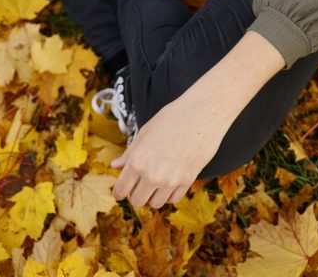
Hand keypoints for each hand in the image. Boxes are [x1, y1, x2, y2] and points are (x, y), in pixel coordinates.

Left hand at [111, 92, 227, 208]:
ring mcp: (170, 180)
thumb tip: (115, 166)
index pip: (121, 191)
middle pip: (137, 201)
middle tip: (141, 182)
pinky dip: (169, 193)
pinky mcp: (187, 181)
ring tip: (157, 180)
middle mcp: (152, 175)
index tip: (122, 190)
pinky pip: (173, 199)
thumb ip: (130, 152)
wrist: (202, 113)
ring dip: (153, 195)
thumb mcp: (145, 132)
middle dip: (136, 193)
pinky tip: (170, 179)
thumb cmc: (172, 118)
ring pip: (155, 204)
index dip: (119, 191)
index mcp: (137, 161)